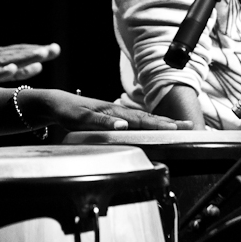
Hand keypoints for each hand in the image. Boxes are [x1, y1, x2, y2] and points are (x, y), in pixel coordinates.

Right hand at [0, 43, 59, 105]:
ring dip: (23, 57)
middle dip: (36, 51)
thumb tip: (39, 67)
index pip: (20, 53)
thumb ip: (15, 72)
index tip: (56, 49)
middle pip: (16, 53)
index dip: (38, 51)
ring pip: (3, 60)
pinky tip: (12, 68)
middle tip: (55, 48)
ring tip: (41, 54)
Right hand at [26, 89, 195, 130]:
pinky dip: (111, 123)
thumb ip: (115, 131)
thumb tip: (132, 138)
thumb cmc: (78, 116)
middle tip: (185, 126)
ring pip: (126, 117)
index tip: (187, 127)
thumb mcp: (100, 125)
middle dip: (165, 122)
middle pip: (143, 118)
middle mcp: (113, 111)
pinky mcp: (84, 116)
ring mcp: (100, 112)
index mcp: (119, 116)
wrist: (53, 103)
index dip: (167, 123)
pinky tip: (121, 126)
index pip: (147, 120)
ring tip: (164, 126)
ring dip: (146, 121)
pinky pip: (99, 120)